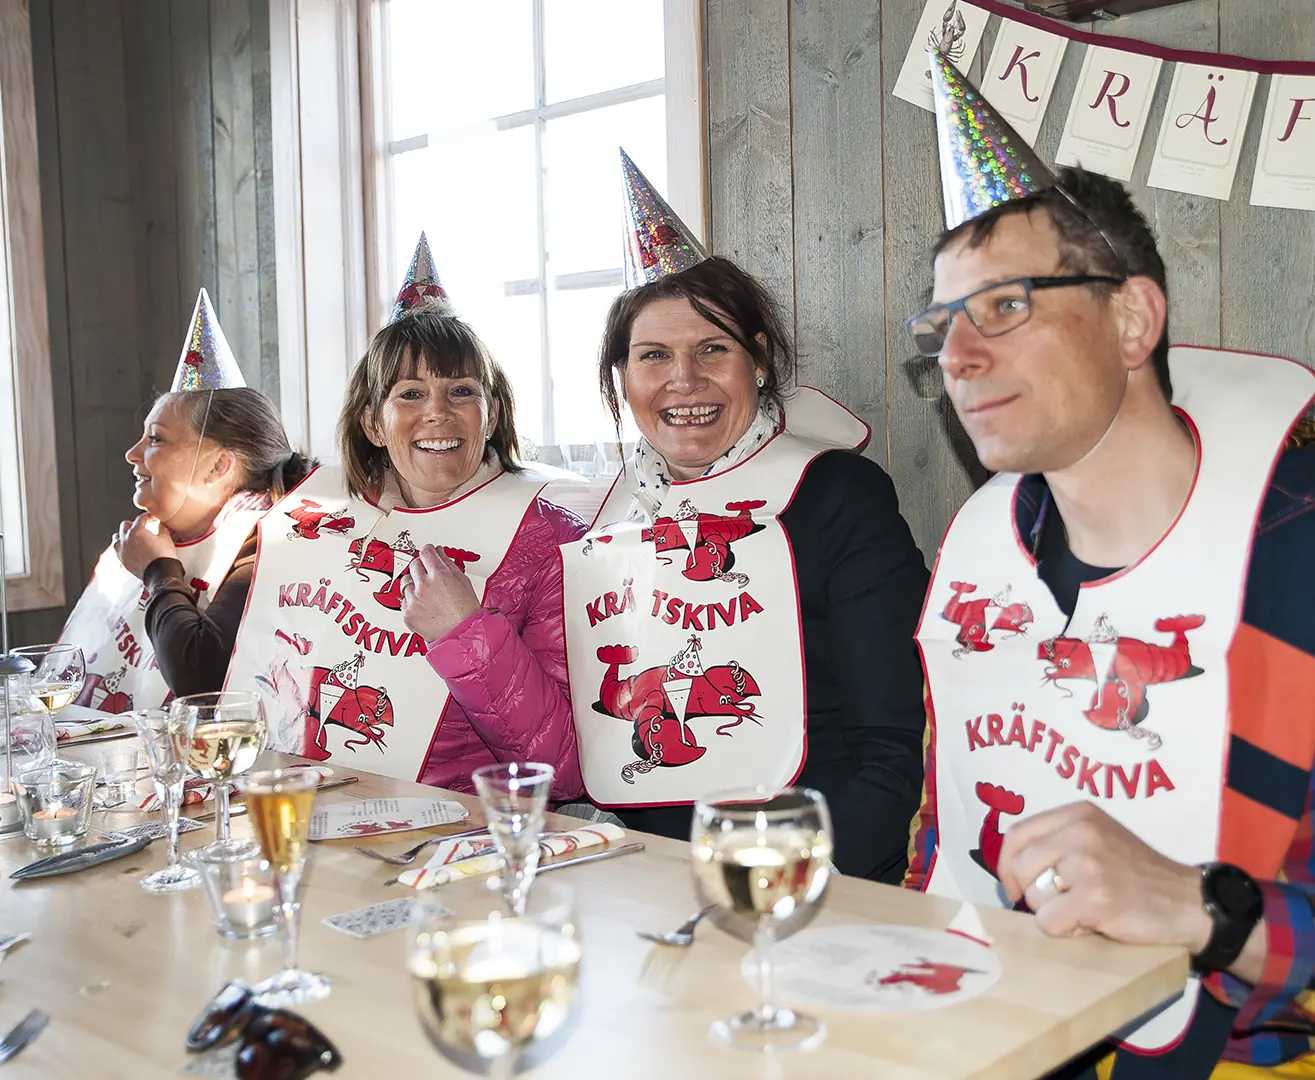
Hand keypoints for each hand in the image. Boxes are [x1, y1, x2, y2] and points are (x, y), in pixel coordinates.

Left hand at [114, 515, 177, 578]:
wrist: (161, 573)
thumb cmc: (163, 557)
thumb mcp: (166, 538)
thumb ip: (161, 528)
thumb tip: (160, 525)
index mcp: (137, 531)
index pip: (140, 518)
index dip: (147, 517)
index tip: (150, 519)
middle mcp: (126, 539)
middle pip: (124, 525)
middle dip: (132, 524)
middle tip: (140, 527)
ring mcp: (123, 551)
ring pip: (116, 538)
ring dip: (122, 536)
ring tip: (130, 538)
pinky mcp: (123, 561)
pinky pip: (118, 551)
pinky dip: (122, 548)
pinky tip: (129, 550)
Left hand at [400, 544, 480, 642]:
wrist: (461, 635)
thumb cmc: (466, 613)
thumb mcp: (463, 582)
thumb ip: (449, 564)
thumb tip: (440, 553)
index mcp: (439, 574)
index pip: (426, 552)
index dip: (429, 551)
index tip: (429, 553)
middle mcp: (424, 585)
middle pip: (414, 564)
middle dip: (422, 567)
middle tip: (429, 574)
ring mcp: (414, 599)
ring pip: (407, 582)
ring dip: (415, 585)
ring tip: (428, 595)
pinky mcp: (407, 613)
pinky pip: (404, 600)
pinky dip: (412, 601)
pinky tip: (424, 606)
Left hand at [996, 801, 1209, 951]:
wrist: (1188, 901)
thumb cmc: (1138, 875)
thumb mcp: (1098, 838)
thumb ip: (1058, 843)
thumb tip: (1011, 869)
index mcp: (1077, 814)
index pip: (1016, 834)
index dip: (1007, 865)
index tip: (1015, 885)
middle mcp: (1080, 831)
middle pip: (1019, 866)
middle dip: (1031, 893)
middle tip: (1060, 904)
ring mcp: (1087, 863)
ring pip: (1034, 897)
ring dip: (1054, 913)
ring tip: (1087, 910)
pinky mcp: (1095, 897)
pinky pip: (1049, 922)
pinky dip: (1066, 931)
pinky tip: (1094, 923)